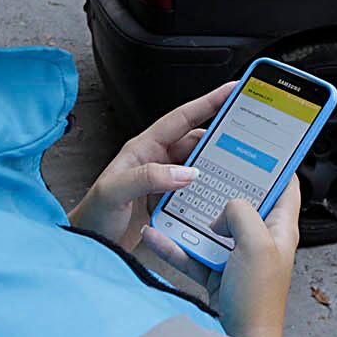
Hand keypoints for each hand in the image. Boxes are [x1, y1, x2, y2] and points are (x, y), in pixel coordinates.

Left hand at [68, 83, 233, 249]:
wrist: (88, 246)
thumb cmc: (93, 216)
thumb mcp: (114, 192)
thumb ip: (147, 178)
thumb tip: (184, 172)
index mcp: (143, 148)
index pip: (182, 118)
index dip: (208, 102)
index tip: (232, 90)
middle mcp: (156, 160)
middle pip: (197, 141)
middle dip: (221, 136)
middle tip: (248, 133)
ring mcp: (164, 181)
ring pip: (200, 166)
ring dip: (217, 166)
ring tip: (240, 166)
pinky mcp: (169, 202)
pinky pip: (197, 190)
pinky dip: (210, 190)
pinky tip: (221, 196)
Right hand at [141, 179, 300, 336]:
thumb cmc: (258, 300)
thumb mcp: (256, 243)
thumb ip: (242, 213)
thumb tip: (227, 207)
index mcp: (280, 230)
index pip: (286, 188)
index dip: (277, 165)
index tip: (260, 147)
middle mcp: (261, 241)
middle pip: (243, 204)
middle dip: (222, 187)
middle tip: (204, 168)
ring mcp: (238, 258)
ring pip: (212, 228)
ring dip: (190, 219)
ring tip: (171, 203)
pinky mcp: (217, 273)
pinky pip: (194, 253)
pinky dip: (175, 246)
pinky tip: (156, 236)